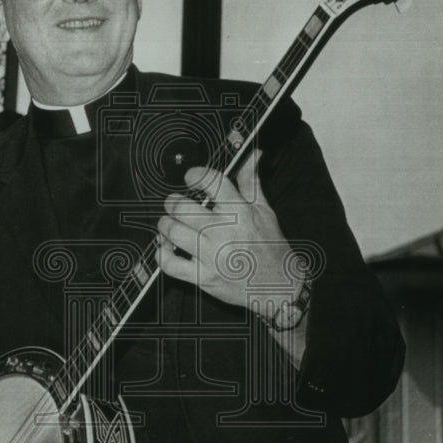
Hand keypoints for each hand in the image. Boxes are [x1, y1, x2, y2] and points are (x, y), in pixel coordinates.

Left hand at [156, 149, 300, 313]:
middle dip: (174, 202)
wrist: (280, 287)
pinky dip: (161, 254)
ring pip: (172, 232)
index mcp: (240, 213)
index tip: (191, 177)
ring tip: (170, 224)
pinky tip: (167, 248)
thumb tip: (253, 155)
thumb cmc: (271, 248)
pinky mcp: (203, 277)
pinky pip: (169, 264)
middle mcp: (224, 232)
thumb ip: (252, 181)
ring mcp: (212, 256)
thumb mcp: (265, 211)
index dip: (195, 175)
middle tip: (176, 203)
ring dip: (165, 225)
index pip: (211, 182)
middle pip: (181, 207)